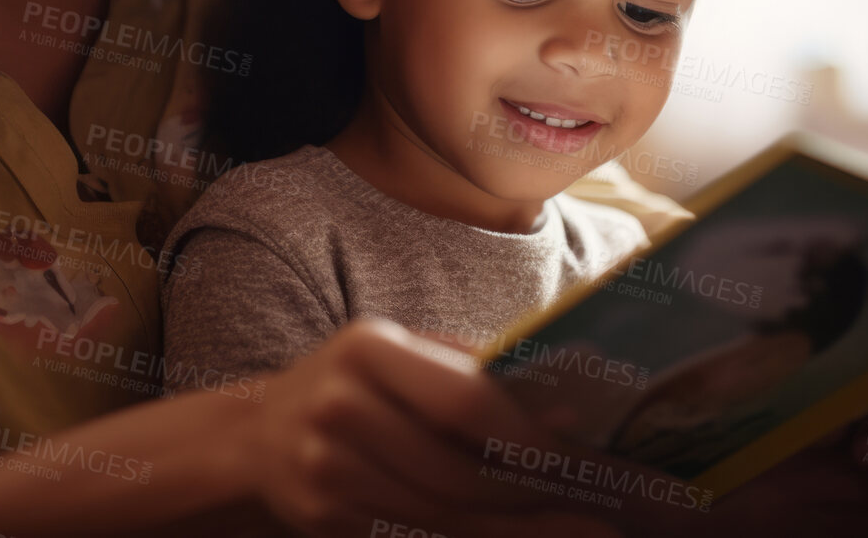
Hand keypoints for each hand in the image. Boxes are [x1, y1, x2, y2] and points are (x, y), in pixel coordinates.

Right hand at [237, 318, 626, 537]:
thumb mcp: (405, 354)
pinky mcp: (326, 516)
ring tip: (586, 532)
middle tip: (610, 516)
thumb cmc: (357, 384)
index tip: (591, 462)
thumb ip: (478, 373)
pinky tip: (522, 537)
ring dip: (521, 531)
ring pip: (445, 516)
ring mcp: (327, 469)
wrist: (257, 435)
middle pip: (459, 473)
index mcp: (367, 349)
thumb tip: (569, 406)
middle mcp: (340, 407)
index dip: (532, 439)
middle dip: (540, 500)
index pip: (464, 403)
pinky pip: (417, 537)